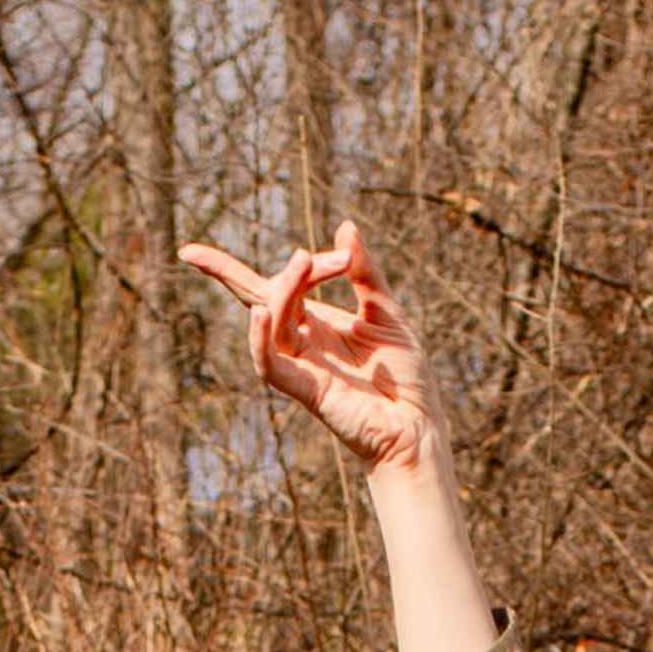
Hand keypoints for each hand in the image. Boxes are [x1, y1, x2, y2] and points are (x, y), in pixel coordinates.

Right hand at [180, 217, 443, 483]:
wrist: (418, 424)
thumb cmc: (404, 376)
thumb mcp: (386, 311)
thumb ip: (364, 273)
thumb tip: (345, 227)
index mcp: (319, 323)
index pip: (281, 285)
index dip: (300, 265)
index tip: (343, 259)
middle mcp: (303, 342)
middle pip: (260, 297)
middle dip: (234, 271)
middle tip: (258, 254)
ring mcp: (301, 365)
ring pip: (270, 321)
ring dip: (284, 290)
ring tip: (302, 261)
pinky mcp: (305, 390)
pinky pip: (269, 363)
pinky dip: (260, 339)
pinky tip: (260, 313)